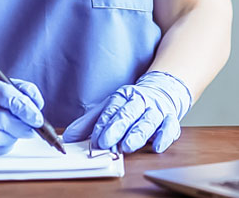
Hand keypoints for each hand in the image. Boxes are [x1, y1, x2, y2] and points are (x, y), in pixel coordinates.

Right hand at [0, 70, 46, 155]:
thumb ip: (20, 90)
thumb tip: (37, 105)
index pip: (6, 97)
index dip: (25, 109)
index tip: (38, 119)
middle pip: (2, 120)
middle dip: (22, 126)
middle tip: (33, 128)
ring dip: (13, 136)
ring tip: (16, 131)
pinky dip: (4, 145)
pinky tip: (4, 137)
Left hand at [61, 70, 192, 153]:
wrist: (162, 91)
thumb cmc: (131, 105)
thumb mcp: (109, 108)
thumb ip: (88, 123)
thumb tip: (69, 137)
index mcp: (123, 96)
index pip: (111, 110)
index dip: (102, 125)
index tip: (94, 139)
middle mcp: (140, 101)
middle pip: (128, 113)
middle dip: (117, 128)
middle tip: (106, 142)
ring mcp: (156, 110)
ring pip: (147, 121)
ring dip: (137, 134)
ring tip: (127, 146)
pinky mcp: (170, 120)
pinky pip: (170, 127)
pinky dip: (164, 136)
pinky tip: (157, 146)